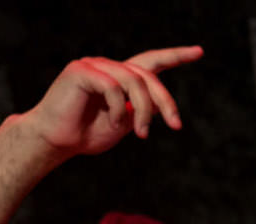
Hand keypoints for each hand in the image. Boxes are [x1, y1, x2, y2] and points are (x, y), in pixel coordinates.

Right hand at [16, 47, 201, 158]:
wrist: (56, 141)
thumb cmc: (87, 134)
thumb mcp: (124, 124)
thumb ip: (141, 112)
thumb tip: (159, 106)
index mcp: (120, 77)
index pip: (151, 62)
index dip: (175, 56)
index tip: (199, 52)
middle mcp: (107, 66)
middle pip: (148, 75)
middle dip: (166, 101)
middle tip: (175, 126)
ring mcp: (93, 65)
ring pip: (134, 80)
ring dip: (144, 110)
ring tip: (142, 134)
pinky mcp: (80, 71)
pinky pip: (113, 87)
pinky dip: (119, 109)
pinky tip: (114, 123)